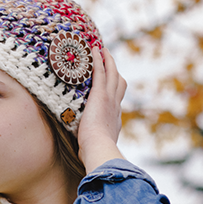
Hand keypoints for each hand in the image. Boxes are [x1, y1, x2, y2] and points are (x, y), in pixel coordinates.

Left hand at [77, 47, 126, 172]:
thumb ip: (92, 145)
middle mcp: (115, 106)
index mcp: (114, 119)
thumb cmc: (94, 153)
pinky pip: (100, 72)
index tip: (112, 84)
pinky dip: (99, 60)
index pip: (117, 100)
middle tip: (109, 59)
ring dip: (108, 60)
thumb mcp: (95, 147)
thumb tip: (83, 154)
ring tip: (102, 49)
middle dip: (114, 70)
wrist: (98, 148)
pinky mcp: (100, 95)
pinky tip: (95, 50)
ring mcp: (109, 99)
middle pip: (119, 82)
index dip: (115, 90)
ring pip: (112, 73)